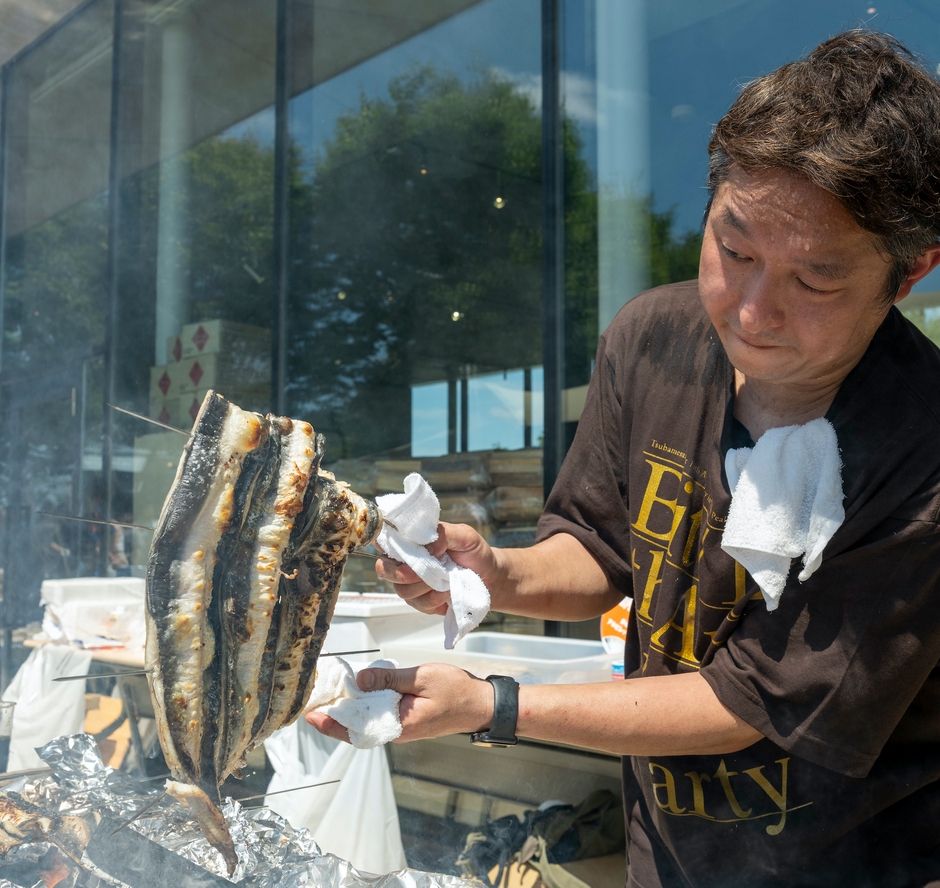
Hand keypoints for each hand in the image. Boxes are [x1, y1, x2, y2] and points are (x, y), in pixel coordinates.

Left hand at [305, 663, 492, 743]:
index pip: (357, 729)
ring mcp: (402, 727)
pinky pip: (380, 716)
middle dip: (335, 715)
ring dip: (350, 709)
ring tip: (330, 693)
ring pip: (368, 721)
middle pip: (358, 727)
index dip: (331, 724)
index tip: (311, 716)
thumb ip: (389, 680)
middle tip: (314, 698)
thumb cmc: (456, 691)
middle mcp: (397, 731)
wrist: (481, 705)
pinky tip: (359, 690)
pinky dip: (366, 705)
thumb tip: (359, 681)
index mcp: (399, 725)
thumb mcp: (421, 678)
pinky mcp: (407, 720)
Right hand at [375, 522, 498, 614]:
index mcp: (411, 540)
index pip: (383, 538)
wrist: (490, 578)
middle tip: (430, 570)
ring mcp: (410, 584)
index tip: (402, 548)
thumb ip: (442, 533)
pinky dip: (435, 599)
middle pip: (385, 569)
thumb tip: (426, 546)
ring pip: (402, 590)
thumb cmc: (474, 552)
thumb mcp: (464, 535)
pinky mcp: (420, 602)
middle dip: (405, 572)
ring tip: (447, 580)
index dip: (384, 543)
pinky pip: (418, 604)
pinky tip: (448, 592)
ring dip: (426, 587)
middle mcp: (405, 562)